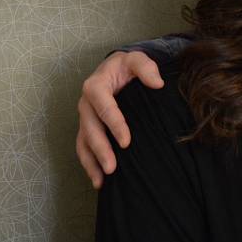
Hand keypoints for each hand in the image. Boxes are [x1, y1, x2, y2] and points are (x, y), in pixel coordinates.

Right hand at [76, 51, 162, 187]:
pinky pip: (84, 148)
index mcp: (96, 86)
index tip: (126, 141)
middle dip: (101, 149)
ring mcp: (85, 118)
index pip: (104, 106)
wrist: (117, 69)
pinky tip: (99, 181)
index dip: (114, 124)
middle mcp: (86, 103)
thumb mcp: (138, 59)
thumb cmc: (128, 66)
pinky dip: (89, 164)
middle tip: (112, 168)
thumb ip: (146, 67)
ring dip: (92, 162)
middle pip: (91, 129)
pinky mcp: (88, 128)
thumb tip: (158, 83)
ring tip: (102, 181)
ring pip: (84, 142)